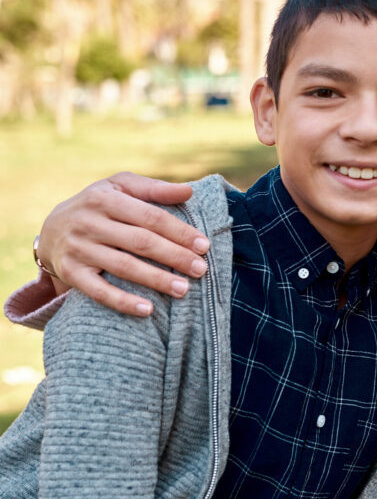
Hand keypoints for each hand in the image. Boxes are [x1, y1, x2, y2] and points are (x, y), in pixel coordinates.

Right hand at [36, 172, 209, 316]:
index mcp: (104, 198)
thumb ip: (154, 189)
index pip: (150, 217)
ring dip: (156, 280)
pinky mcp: (71, 273)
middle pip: (140, 242)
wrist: (51, 230)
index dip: (179, 232)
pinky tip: (148, 310)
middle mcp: (88, 223)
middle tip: (201, 269)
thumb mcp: (120, 187)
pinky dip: (123, 302)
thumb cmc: (99, 206)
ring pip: (123, 267)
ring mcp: (78, 249)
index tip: (203, 245)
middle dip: (174, 256)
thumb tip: (189, 191)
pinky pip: (98, 291)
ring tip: (184, 289)